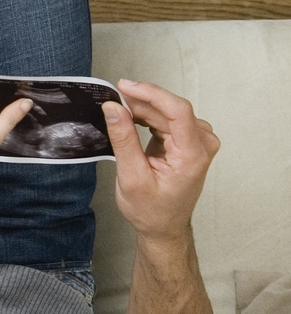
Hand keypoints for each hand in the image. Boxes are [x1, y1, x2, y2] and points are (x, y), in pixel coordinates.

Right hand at [103, 79, 219, 244]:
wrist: (163, 226)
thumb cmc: (151, 209)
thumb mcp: (131, 176)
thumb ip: (123, 139)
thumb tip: (113, 109)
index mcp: (193, 155)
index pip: (178, 111)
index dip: (151, 94)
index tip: (125, 87)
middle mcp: (202, 145)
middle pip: (171, 110)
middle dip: (140, 103)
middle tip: (110, 103)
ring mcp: (198, 141)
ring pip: (168, 112)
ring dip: (143, 110)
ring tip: (118, 115)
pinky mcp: (189, 141)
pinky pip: (168, 119)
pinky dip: (148, 117)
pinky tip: (131, 120)